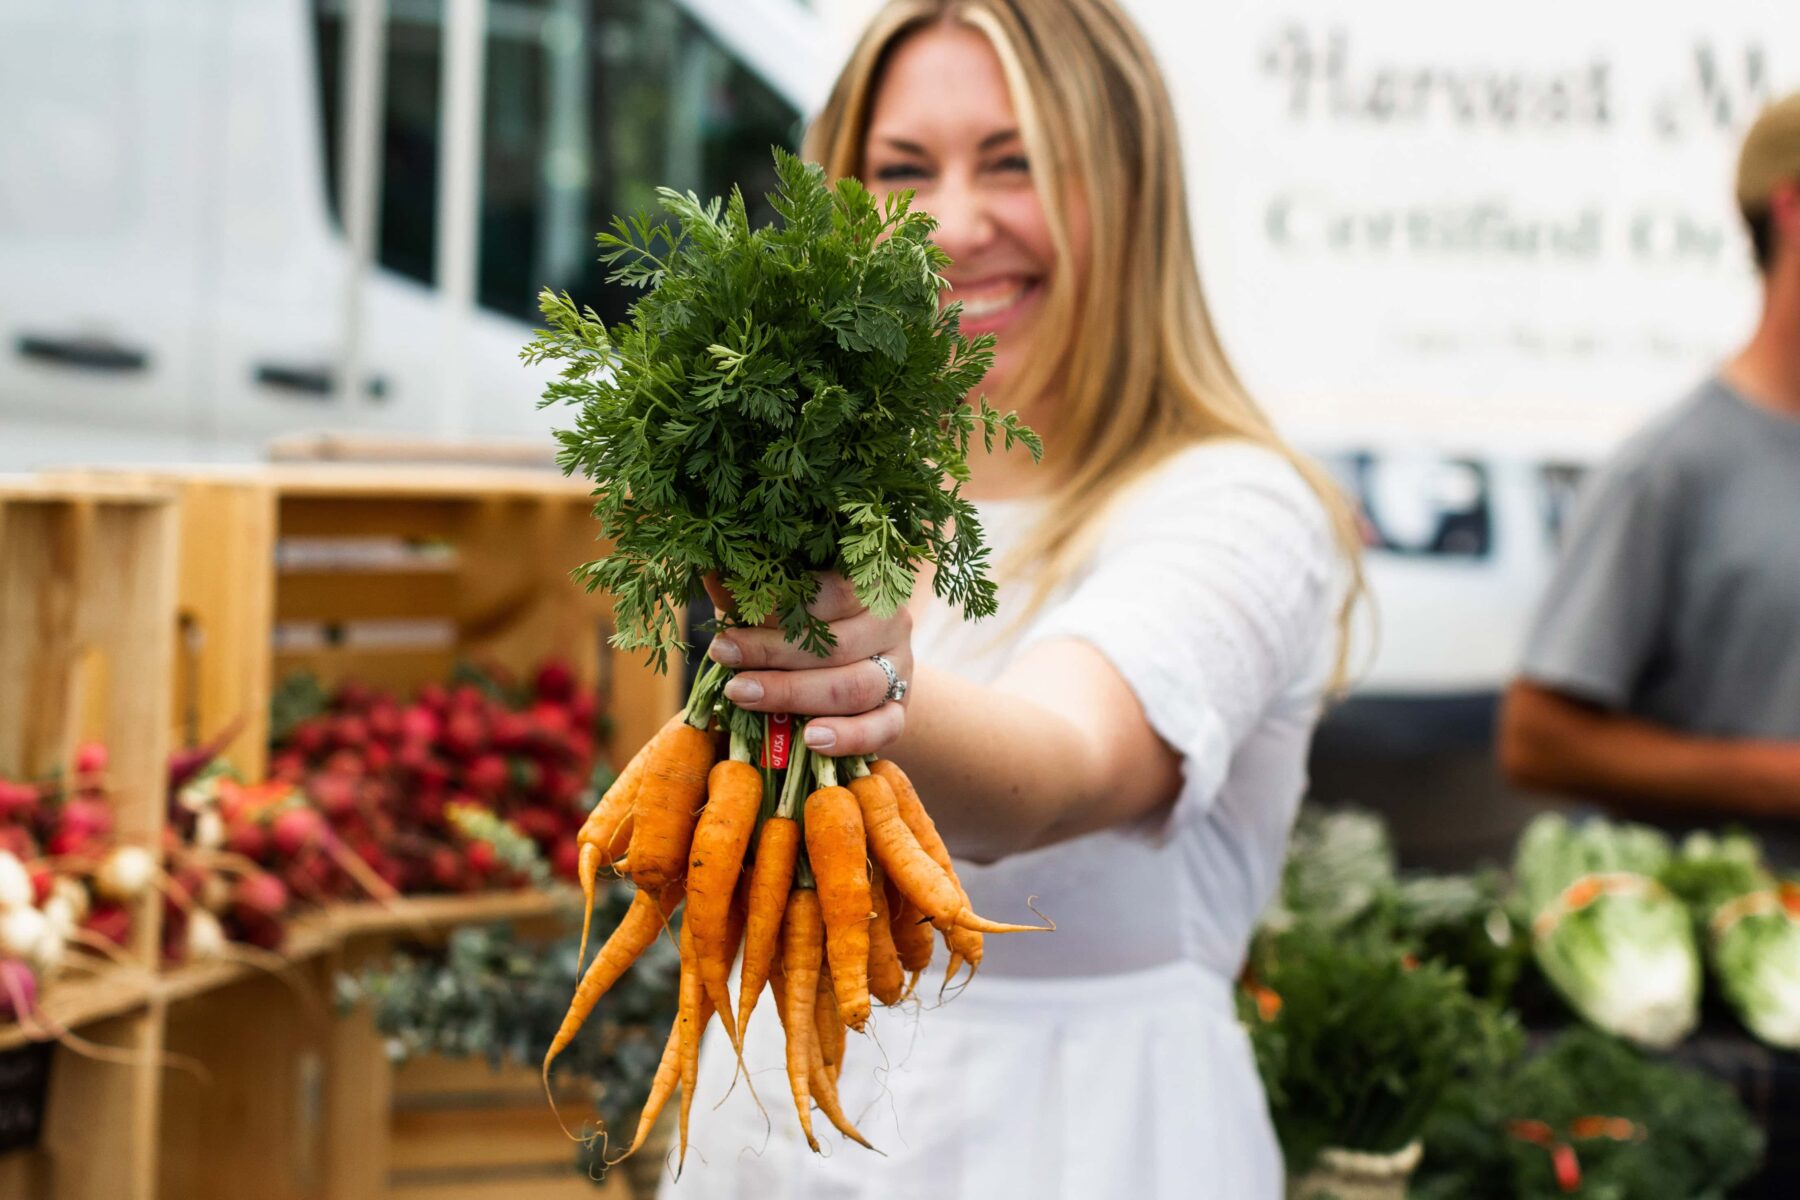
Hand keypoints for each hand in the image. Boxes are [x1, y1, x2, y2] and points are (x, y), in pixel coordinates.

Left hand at [704, 572, 911, 757]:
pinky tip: (811, 739)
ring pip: (856, 686)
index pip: (832, 592)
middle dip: (773, 652)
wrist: (856, 668)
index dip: (778, 606)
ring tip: (744, 697)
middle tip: (722, 657)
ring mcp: (900, 670)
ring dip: (795, 694)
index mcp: (867, 586)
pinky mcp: (899, 711)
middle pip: (837, 644)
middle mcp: (891, 624)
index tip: (729, 619)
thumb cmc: (806, 627)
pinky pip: (882, 728)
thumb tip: (709, 571)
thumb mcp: (780, 604)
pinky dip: (847, 736)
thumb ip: (754, 595)